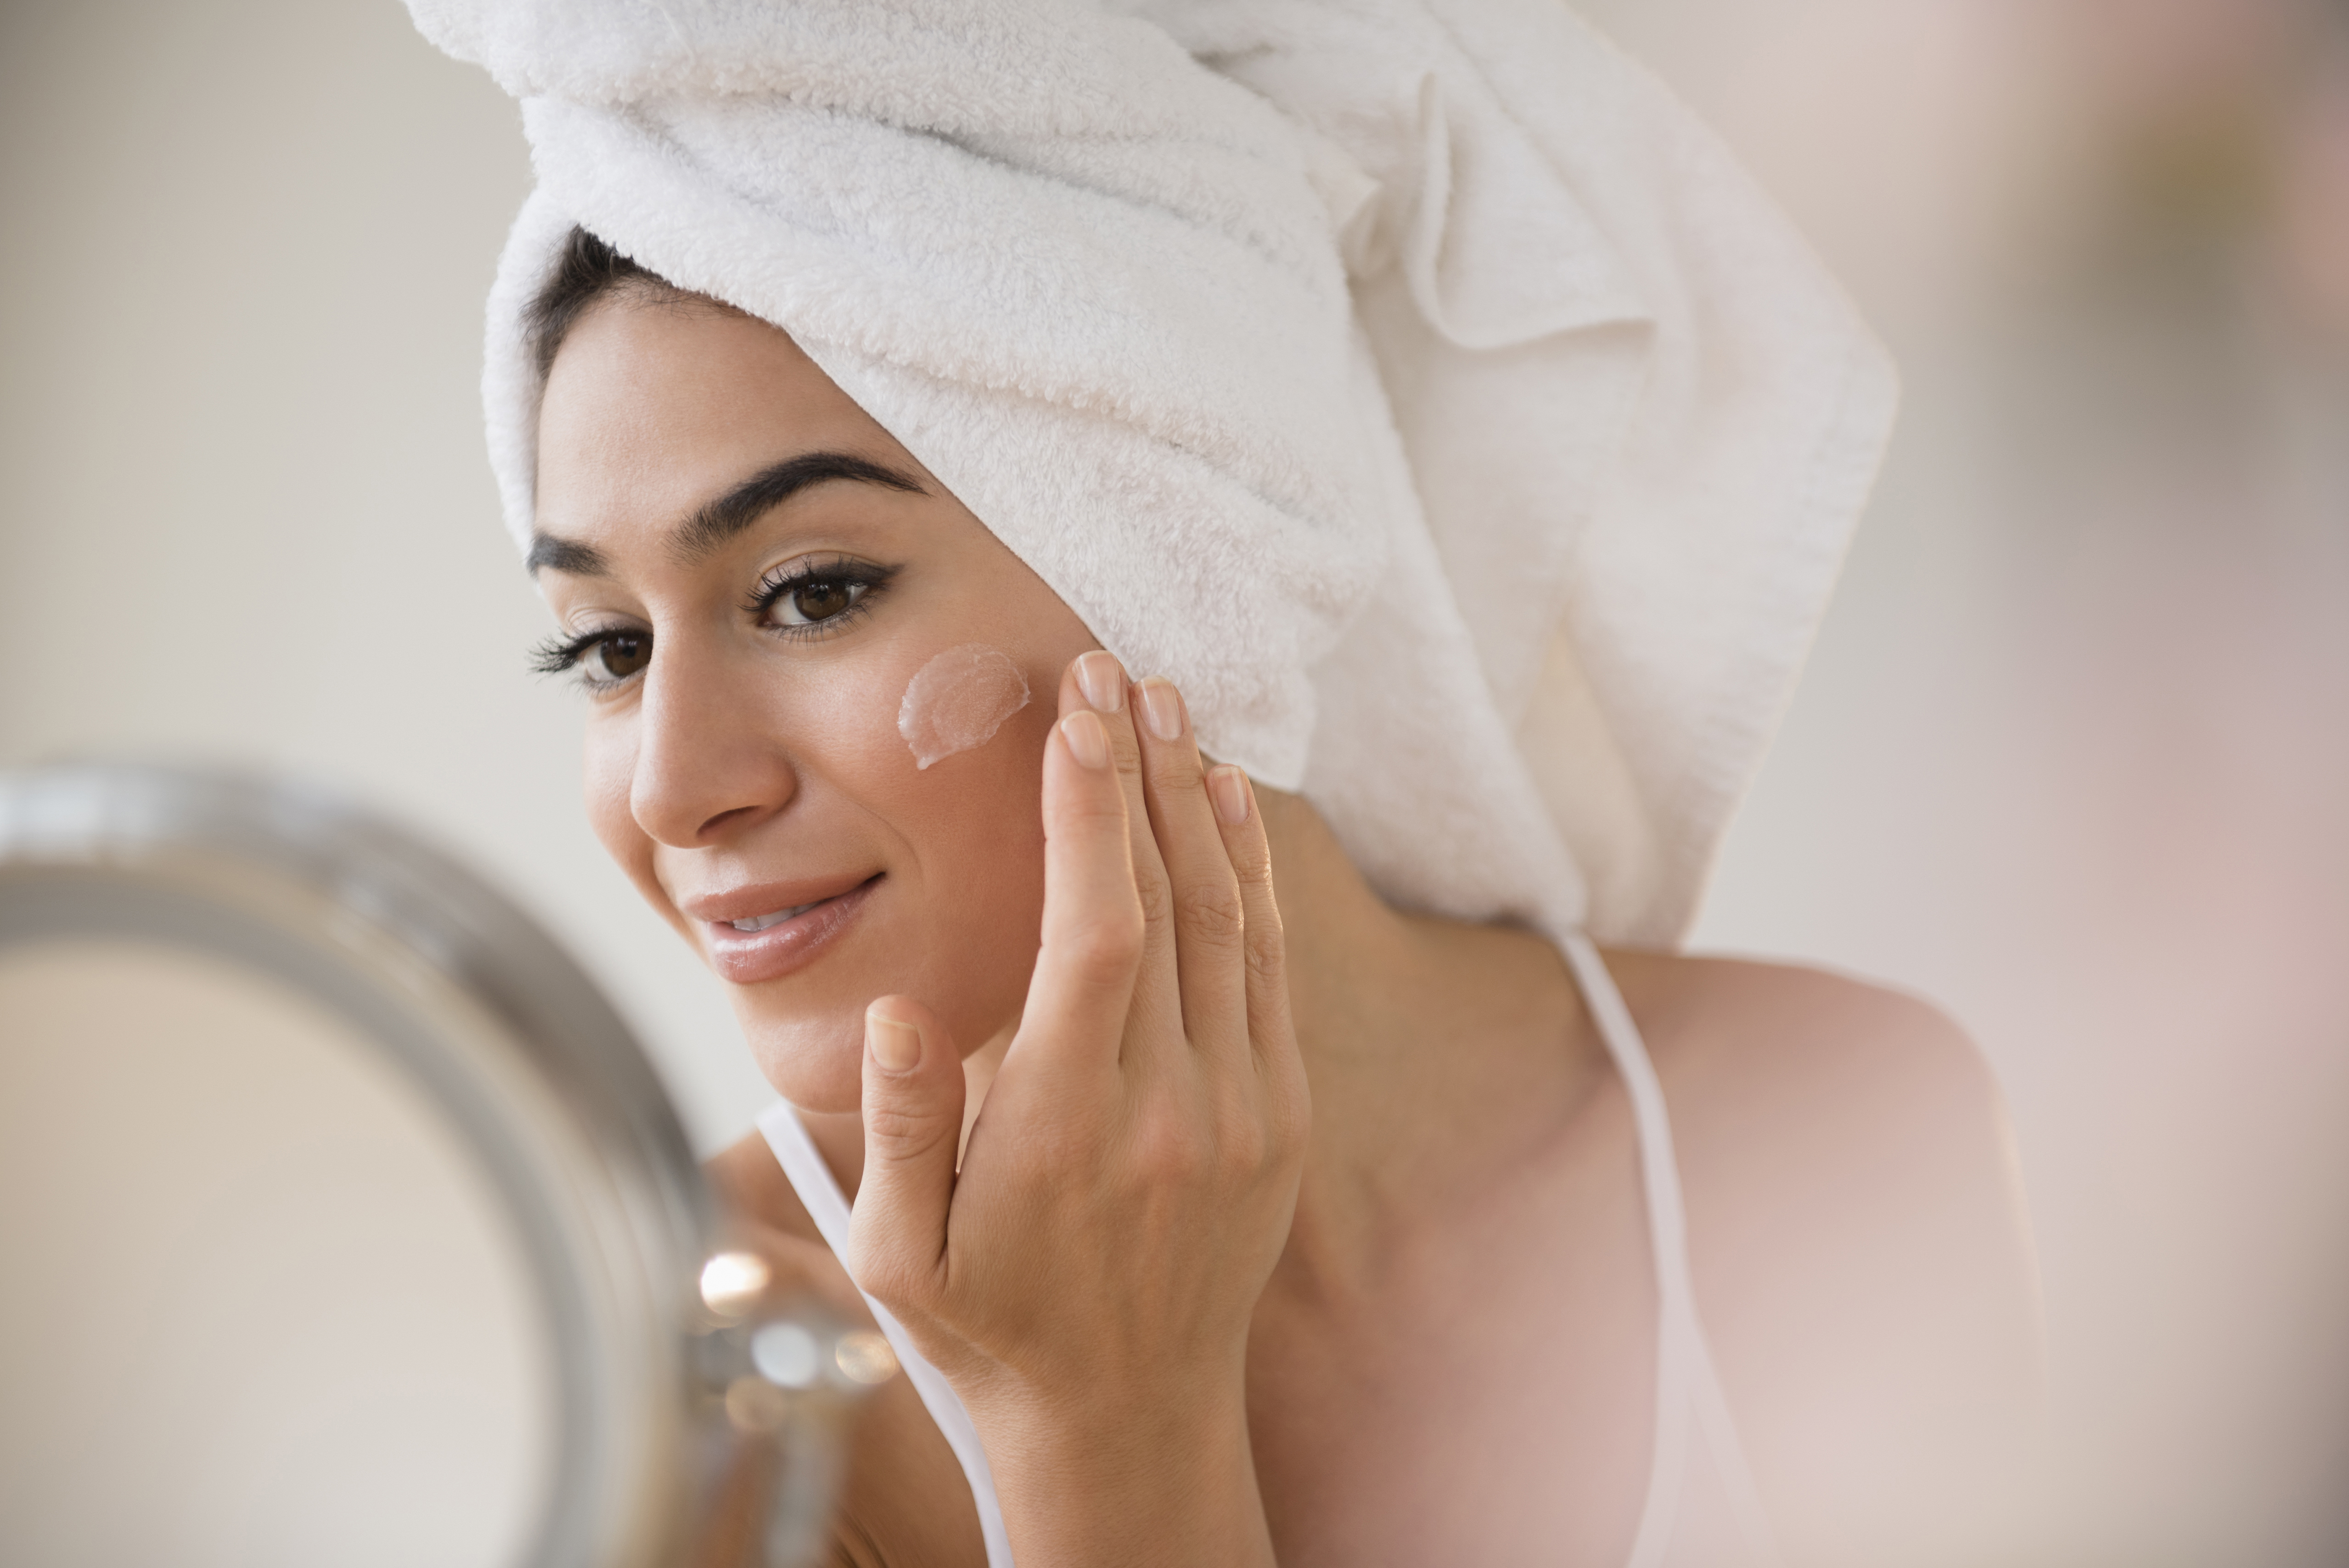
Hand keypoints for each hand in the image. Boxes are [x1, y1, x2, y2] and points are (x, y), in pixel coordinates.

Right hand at [843, 651, 1307, 1565]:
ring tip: (1169, 706)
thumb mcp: (902, 1259)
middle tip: (1113, 670)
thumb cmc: (993, 1330)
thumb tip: (906, 1009)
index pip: (1097, 930)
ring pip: (1232, 922)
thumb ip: (898, 1132)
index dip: (1089, 810)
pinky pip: (1270, 970)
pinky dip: (1252, 878)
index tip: (1074, 714)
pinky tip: (1226, 806)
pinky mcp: (1279, 1117)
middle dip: (1139, 772)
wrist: (1128, 1417)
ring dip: (1199, 805)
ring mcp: (1242, 1110)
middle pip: (1170, 901)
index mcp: (1069, 1126)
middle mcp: (1173, 1107)